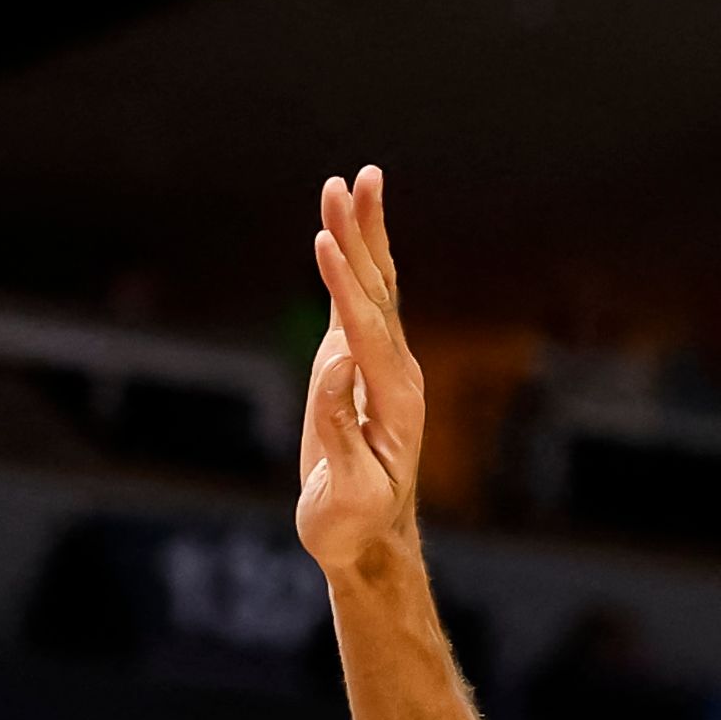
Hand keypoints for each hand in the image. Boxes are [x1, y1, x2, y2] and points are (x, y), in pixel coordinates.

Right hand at [294, 166, 425, 590]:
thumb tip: (337, 368)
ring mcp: (384, 365)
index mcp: (395, 400)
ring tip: (356, 181)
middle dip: (361, 234)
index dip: (343, 285)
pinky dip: (354, 262)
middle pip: (380, 290)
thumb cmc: (353, 524)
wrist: (372, 540)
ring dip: (363, 233)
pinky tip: (346, 232)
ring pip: (376, 286)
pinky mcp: (364, 367)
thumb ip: (342, 431)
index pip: (366, 330)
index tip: (323, 240)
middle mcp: (397, 372)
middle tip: (351, 180)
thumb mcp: (346, 492)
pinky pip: (362, 303)